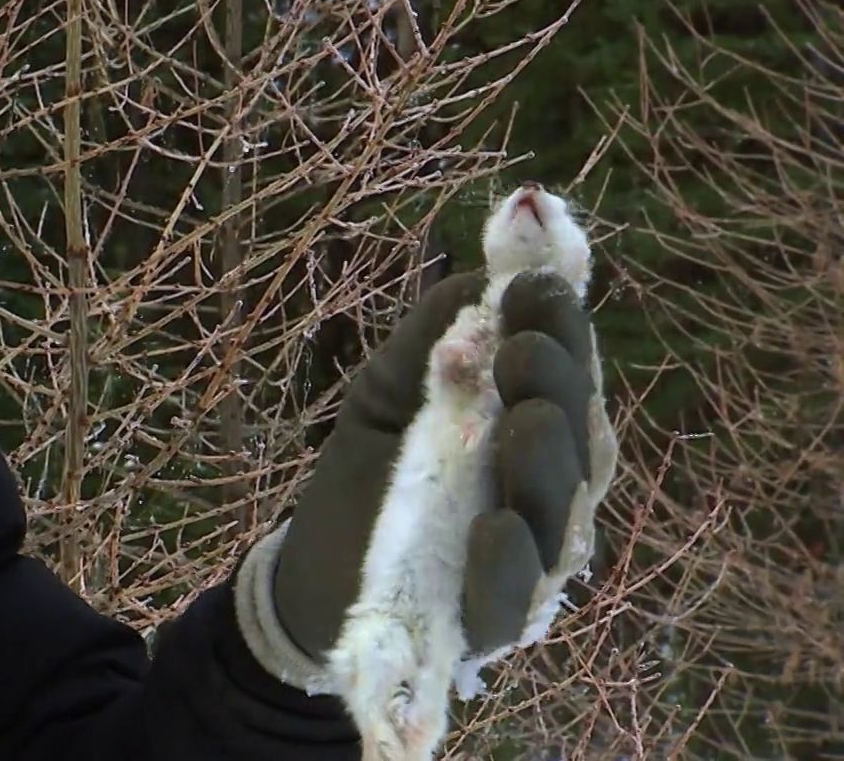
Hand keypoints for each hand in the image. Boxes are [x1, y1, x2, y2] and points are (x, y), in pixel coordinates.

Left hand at [234, 269, 616, 689]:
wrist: (311, 571)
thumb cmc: (366, 473)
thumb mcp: (389, 387)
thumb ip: (439, 333)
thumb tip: (492, 270)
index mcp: (535, 429)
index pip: (569, 375)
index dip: (559, 329)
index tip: (533, 285)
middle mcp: (551, 494)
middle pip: (581, 440)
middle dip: (558, 387)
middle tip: (524, 349)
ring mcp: (532, 561)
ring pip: (563, 516)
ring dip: (546, 466)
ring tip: (524, 421)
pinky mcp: (492, 621)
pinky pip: (518, 596)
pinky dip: (510, 562)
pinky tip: (495, 525)